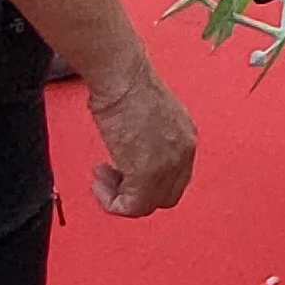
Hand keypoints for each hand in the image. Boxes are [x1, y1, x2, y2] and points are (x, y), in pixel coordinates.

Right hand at [83, 68, 196, 216]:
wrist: (121, 77)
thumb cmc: (126, 84)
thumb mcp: (147, 115)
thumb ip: (147, 139)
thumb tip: (130, 153)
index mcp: (186, 136)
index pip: (175, 177)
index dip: (147, 180)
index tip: (123, 170)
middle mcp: (183, 152)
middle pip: (165, 196)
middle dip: (135, 192)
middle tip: (110, 177)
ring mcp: (168, 165)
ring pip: (147, 205)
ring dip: (119, 197)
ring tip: (101, 177)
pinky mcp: (147, 175)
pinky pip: (131, 207)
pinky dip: (111, 202)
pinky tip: (99, 183)